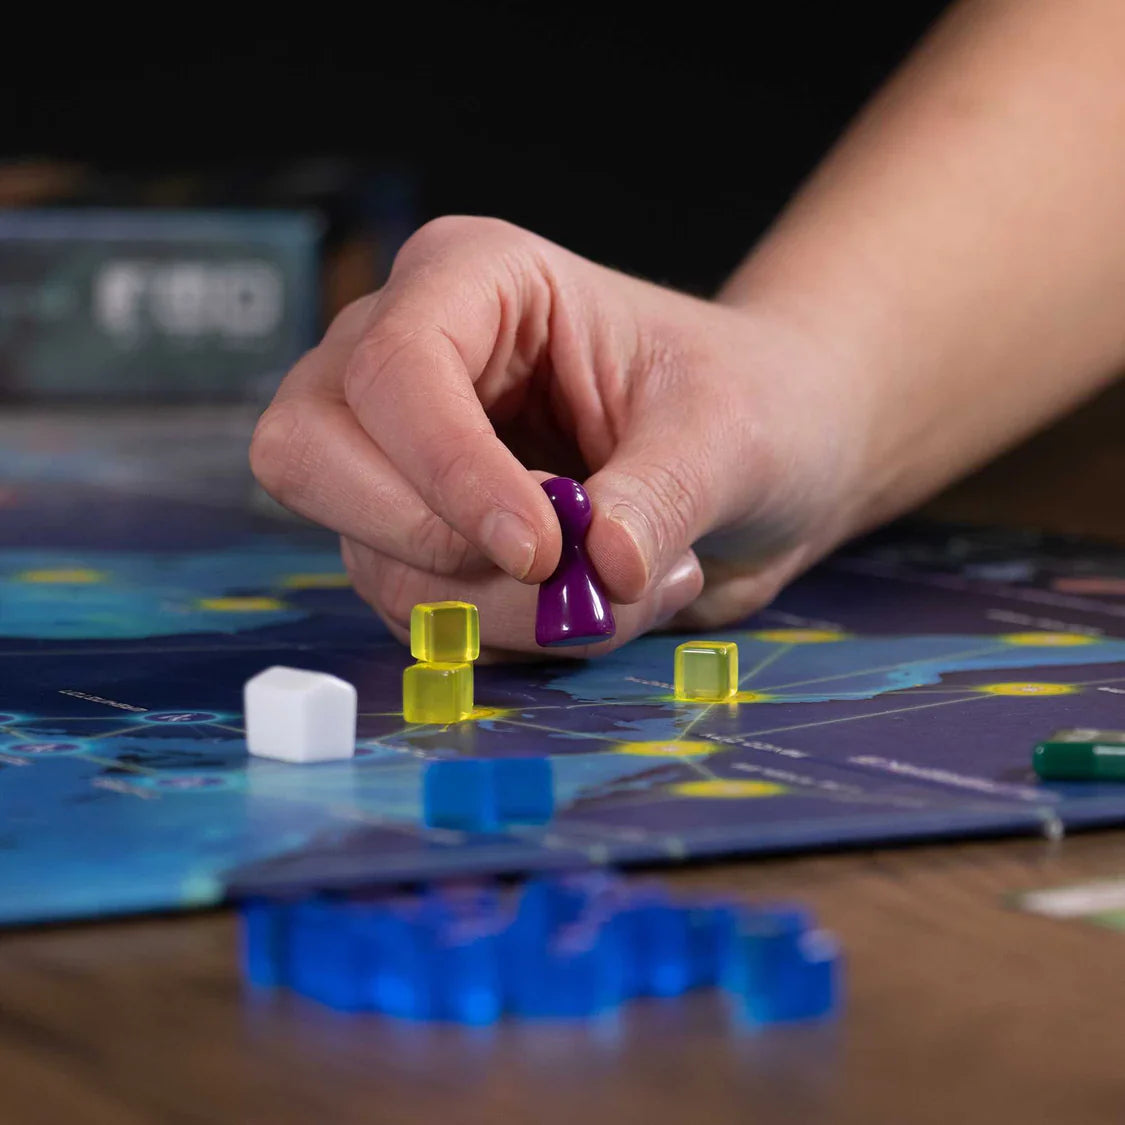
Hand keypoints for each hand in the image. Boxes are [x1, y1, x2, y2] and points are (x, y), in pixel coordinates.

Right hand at [250, 217, 863, 655]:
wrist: (764, 452)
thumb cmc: (750, 399)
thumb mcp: (727, 431)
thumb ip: (660, 492)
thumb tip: (597, 567)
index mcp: (472, 281)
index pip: (395, 368)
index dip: (448, 469)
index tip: (542, 548)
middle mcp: (407, 360)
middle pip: (310, 454)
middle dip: (433, 540)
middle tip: (558, 571)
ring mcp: (398, 455)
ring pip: (370, 555)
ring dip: (499, 607)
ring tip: (625, 585)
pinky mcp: (418, 536)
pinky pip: (417, 609)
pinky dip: (507, 633)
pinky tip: (595, 604)